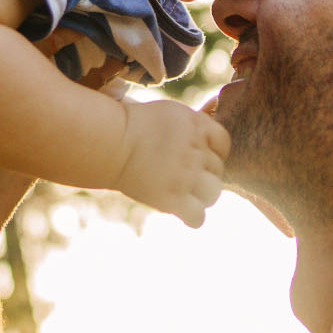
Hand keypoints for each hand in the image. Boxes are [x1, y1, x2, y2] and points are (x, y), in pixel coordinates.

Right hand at [113, 99, 227, 227]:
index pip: (224, 144)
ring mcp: (186, 175)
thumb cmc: (134, 126)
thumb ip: (194, 127)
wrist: (109, 141)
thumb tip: (210, 142)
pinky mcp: (172, 197)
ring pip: (214, 193)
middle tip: (184, 176)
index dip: (212, 152)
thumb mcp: (171, 114)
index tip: (198, 157)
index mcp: (197, 125)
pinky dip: (192, 217)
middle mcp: (196, 150)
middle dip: (204, 174)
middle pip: (218, 170)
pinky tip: (183, 213)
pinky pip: (198, 216)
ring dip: (202, 196)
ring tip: (186, 195)